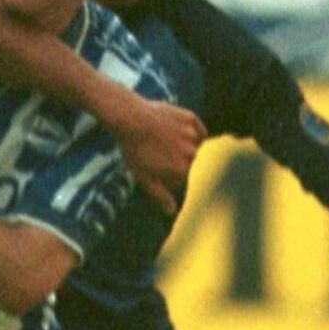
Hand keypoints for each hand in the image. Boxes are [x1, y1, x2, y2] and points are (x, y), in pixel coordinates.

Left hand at [113, 98, 202, 214]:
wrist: (129, 118)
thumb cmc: (134, 150)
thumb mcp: (143, 176)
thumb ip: (160, 195)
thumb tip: (172, 211)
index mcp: (182, 169)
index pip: (185, 179)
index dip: (171, 178)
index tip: (157, 172)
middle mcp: (192, 152)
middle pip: (192, 163)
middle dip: (178, 162)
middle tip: (160, 155)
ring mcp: (192, 134)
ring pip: (196, 146)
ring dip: (185, 147)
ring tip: (164, 142)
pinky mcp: (190, 118)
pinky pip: (198, 129)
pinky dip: (194, 133)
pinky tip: (182, 133)